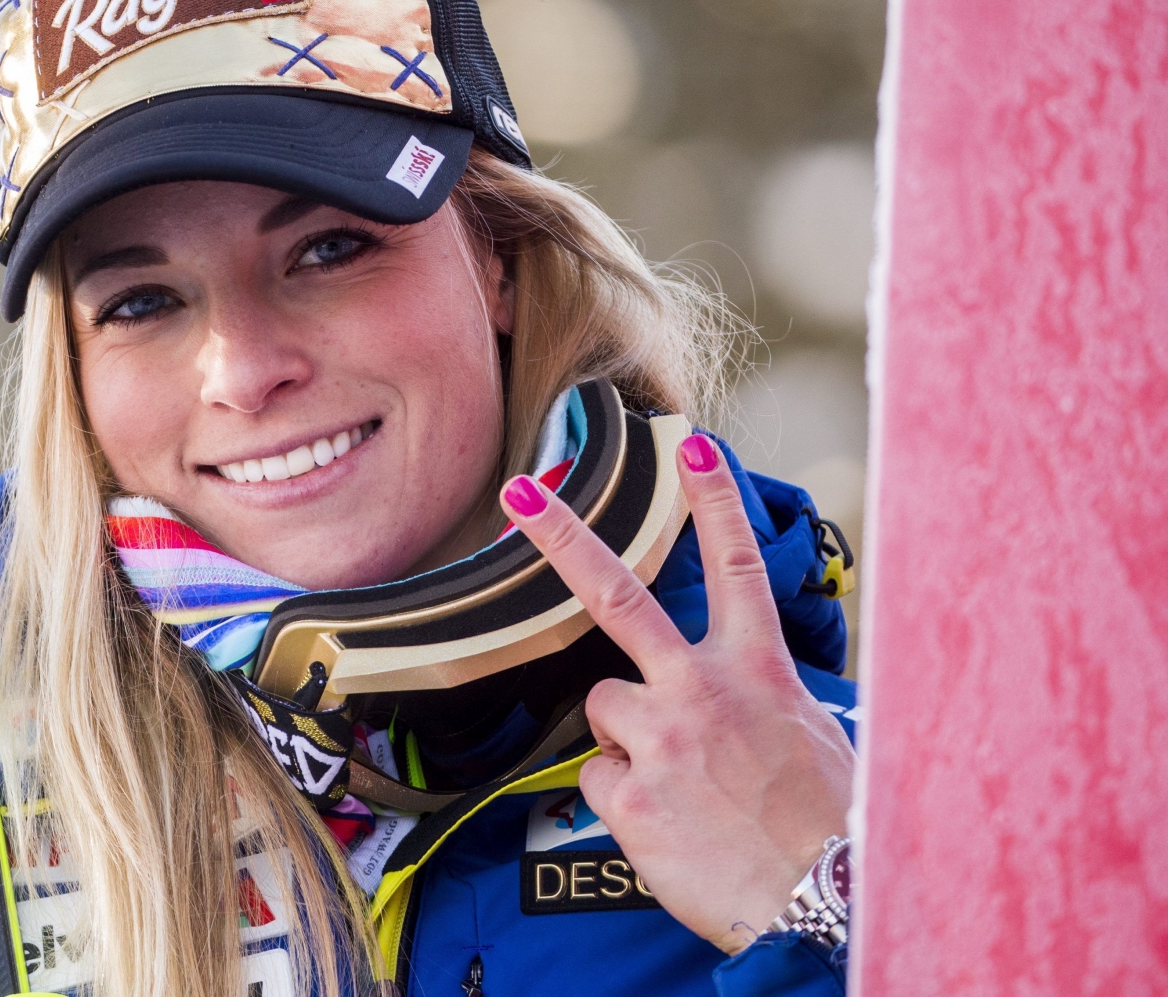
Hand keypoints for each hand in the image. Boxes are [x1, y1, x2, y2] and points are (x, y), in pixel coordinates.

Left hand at [499, 433, 853, 953]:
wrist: (820, 905)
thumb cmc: (828, 828)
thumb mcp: (816, 738)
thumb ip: (765, 699)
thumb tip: (746, 697)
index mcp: (759, 671)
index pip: (737, 567)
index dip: (715, 502)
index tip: (694, 445)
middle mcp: (703, 689)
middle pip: (618, 595)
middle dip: (564, 535)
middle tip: (523, 490)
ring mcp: (660, 737)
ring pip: (603, 707)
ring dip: (626, 738)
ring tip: (681, 785)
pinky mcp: (628, 794)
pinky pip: (598, 779)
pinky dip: (622, 800)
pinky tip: (667, 825)